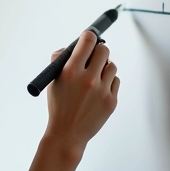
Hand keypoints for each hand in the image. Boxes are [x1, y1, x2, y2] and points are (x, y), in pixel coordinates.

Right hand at [45, 31, 118, 155]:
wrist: (67, 134)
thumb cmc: (59, 107)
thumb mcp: (53, 81)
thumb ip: (59, 60)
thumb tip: (71, 47)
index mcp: (71, 72)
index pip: (87, 41)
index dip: (89, 36)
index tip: (89, 37)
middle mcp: (88, 79)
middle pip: (104, 50)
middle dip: (98, 50)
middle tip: (93, 56)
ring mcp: (102, 90)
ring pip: (112, 65)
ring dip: (104, 67)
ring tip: (95, 76)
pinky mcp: (111, 101)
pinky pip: (116, 81)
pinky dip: (109, 81)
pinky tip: (99, 88)